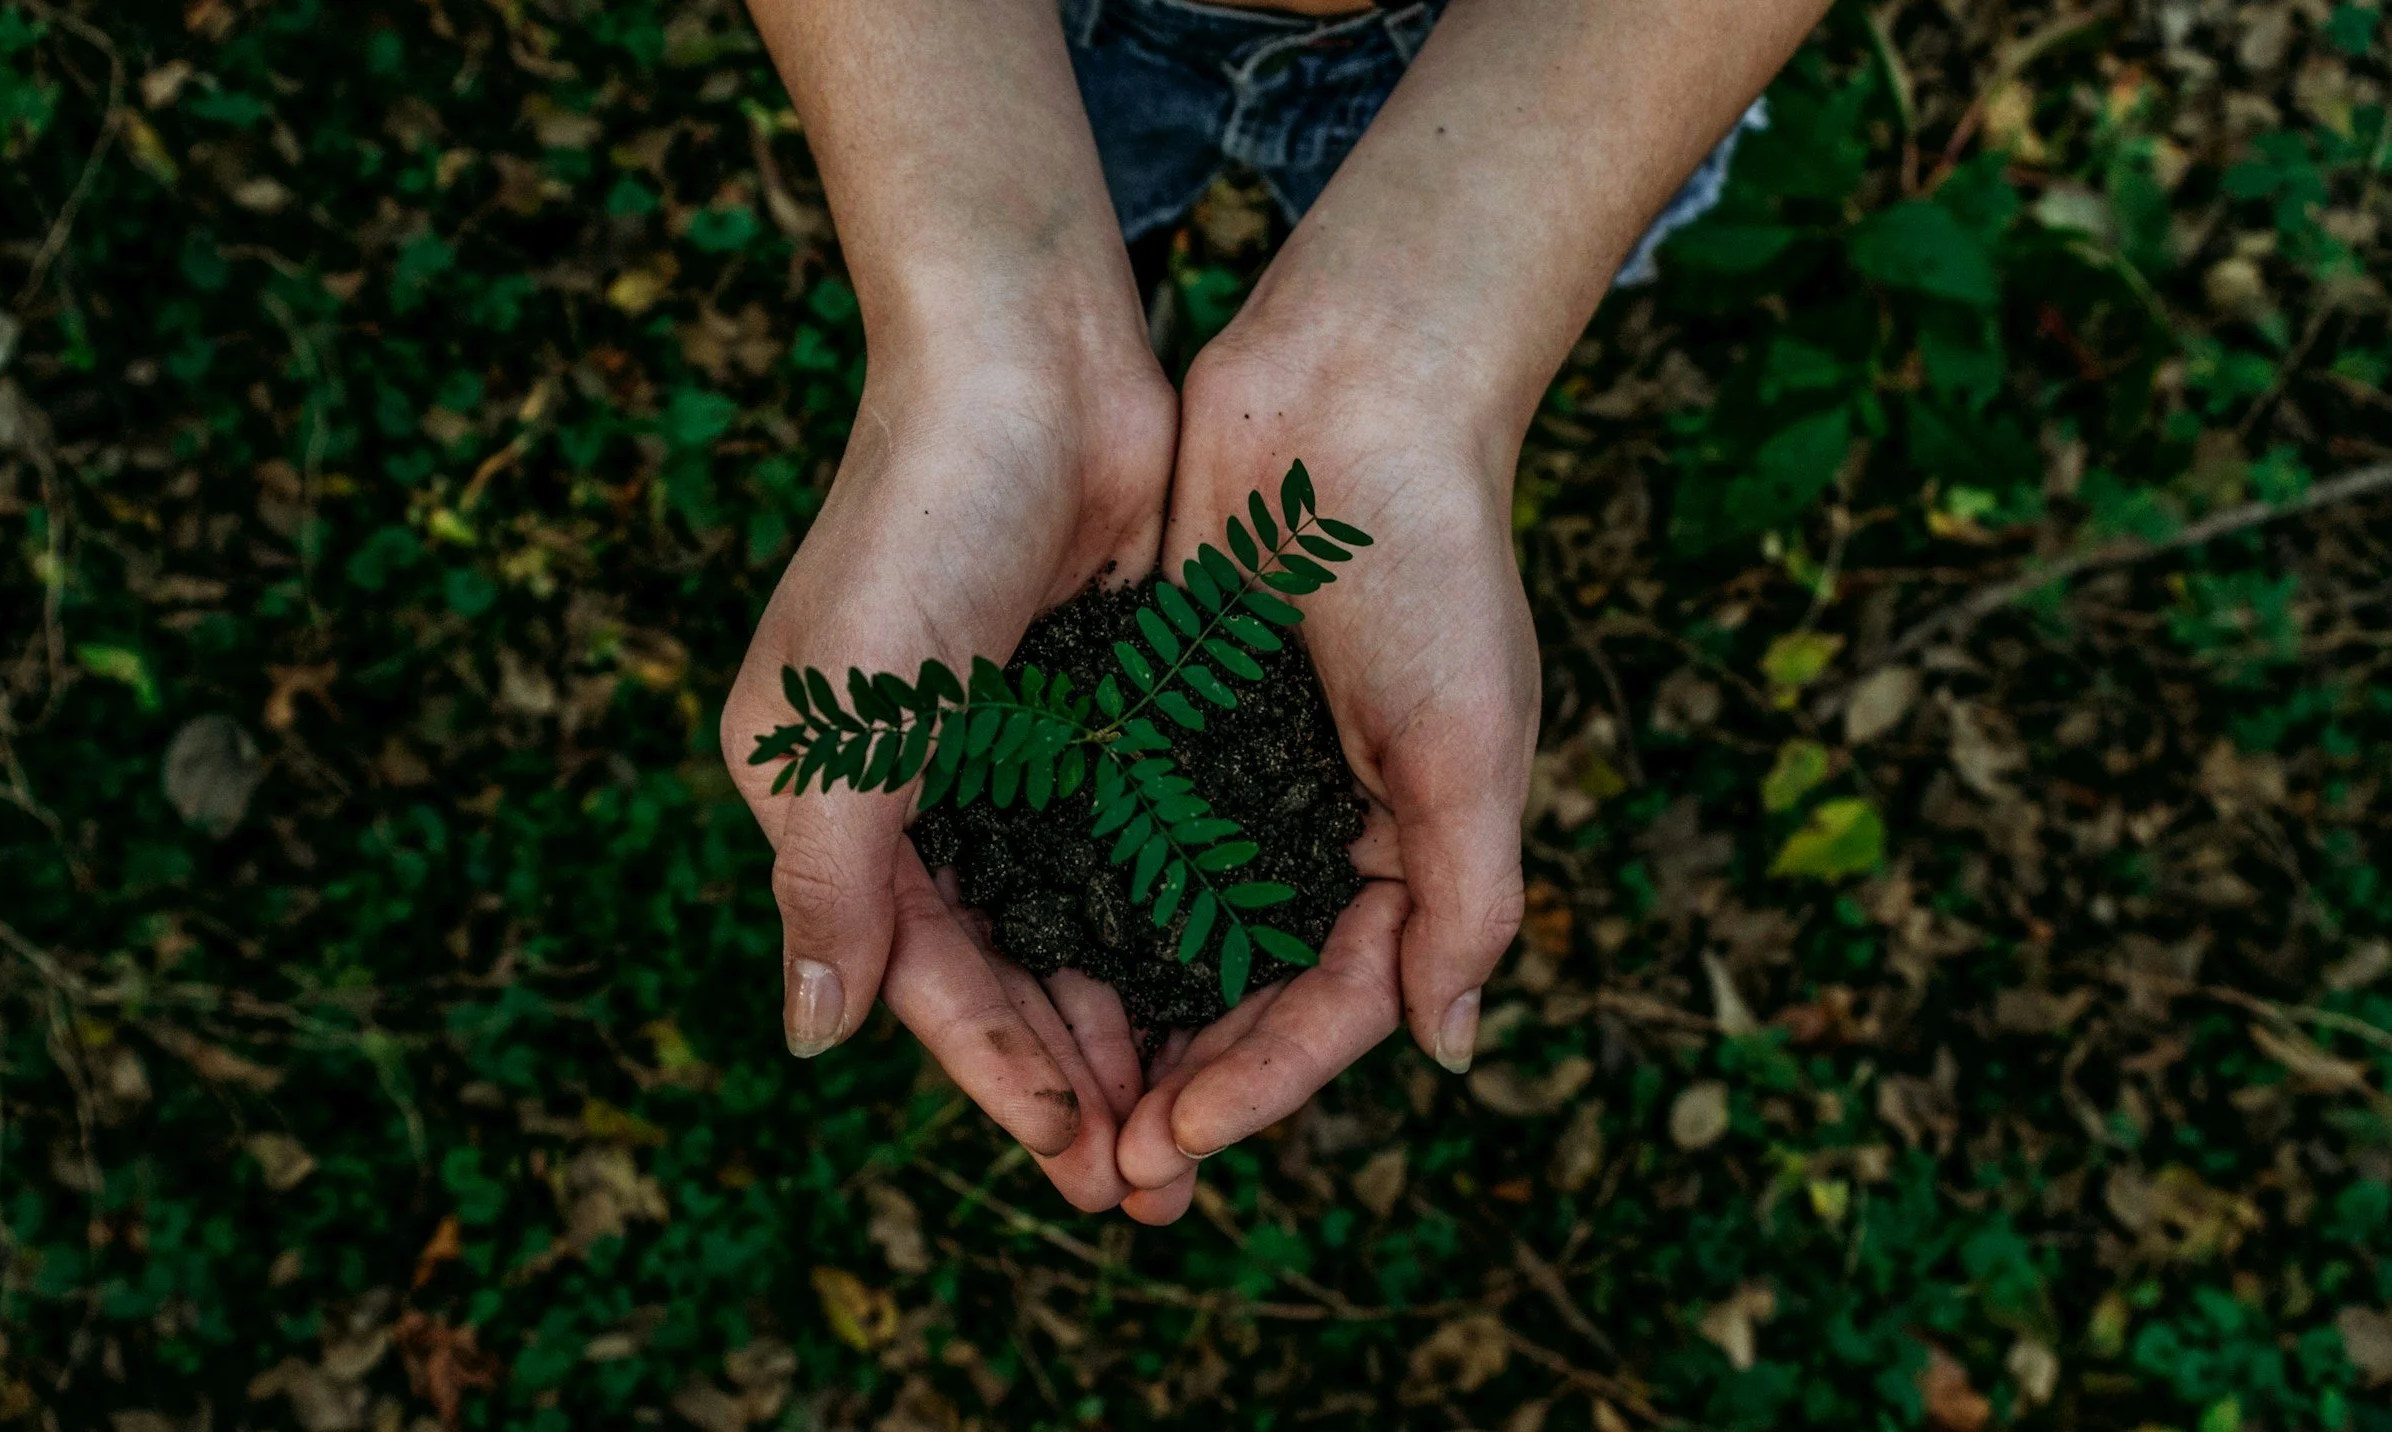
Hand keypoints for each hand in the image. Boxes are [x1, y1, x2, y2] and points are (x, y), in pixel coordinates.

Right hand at [722, 318, 1172, 1212]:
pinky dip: (1166, 921)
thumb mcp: (847, 720)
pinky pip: (1130, 847)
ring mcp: (1011, 752)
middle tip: (1153, 1183)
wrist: (1029, 360)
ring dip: (1127, 1019)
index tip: (1081, 1164)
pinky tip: (1222, 987)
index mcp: (833, 801)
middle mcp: (917, 790)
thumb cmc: (918, 528)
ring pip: (1073, 924)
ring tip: (1193, 1117)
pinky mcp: (1095, 710)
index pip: (923, 977)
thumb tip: (812, 1040)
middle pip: (1002, 971)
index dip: (1000, 1076)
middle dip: (1072, 1077)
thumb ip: (830, 883)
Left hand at [1114, 318, 1538, 1220]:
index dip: (1258, 1084)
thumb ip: (1465, 899)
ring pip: (1166, 932)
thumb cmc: (1432, 563)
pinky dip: (1075, 905)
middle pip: (1240, 993)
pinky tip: (1017, 964)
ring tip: (1054, 1104)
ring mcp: (1232, 776)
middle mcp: (1313, 828)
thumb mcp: (1471, 742)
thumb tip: (1448, 1051)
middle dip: (1179, 1085)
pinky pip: (1113, 837)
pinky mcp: (1159, 717)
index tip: (1173, 1142)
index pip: (1330, 1005)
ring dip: (1117, 1021)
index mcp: (1404, 849)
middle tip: (1104, 1173)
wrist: (1352, 392)